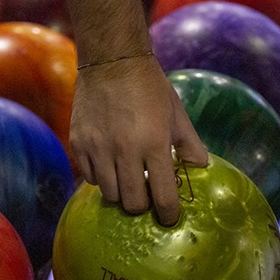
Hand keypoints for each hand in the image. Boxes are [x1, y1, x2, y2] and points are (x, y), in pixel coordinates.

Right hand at [68, 55, 207, 225]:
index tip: (169, 218)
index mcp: (154, 145)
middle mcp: (125, 151)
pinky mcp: (78, 144)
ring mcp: (98, 148)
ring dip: (121, 192)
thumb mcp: (177, 114)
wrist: (112, 61)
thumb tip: (201, 168)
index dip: (168, 214)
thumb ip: (190, 145)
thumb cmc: (150, 88)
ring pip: (109, 194)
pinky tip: (109, 165)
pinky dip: (101, 178)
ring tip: (128, 178)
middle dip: (142, 206)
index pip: (163, 197)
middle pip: (132, 203)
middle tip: (147, 197)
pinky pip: (89, 177)